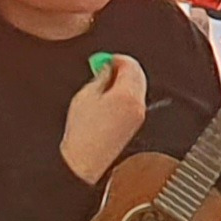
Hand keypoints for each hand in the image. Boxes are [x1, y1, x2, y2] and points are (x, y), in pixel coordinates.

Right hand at [60, 55, 148, 182]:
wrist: (84, 162)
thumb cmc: (81, 133)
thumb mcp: (86, 96)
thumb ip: (100, 77)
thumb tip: (106, 68)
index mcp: (127, 94)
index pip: (131, 66)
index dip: (119, 59)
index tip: (107, 59)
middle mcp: (138, 104)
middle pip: (139, 76)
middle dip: (125, 68)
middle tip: (106, 67)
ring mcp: (139, 115)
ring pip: (139, 88)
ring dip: (126, 81)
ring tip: (105, 84)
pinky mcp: (135, 125)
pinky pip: (136, 101)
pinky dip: (127, 94)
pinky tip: (110, 98)